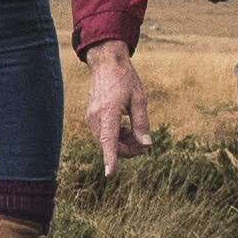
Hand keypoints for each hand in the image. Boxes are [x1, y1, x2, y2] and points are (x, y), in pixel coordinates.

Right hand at [82, 45, 150, 168]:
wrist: (106, 63)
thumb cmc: (125, 79)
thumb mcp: (139, 99)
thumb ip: (142, 123)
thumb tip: (146, 144)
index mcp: (108, 112)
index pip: (108, 141)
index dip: (110, 159)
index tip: (109, 173)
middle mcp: (96, 117)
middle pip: (109, 146)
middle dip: (127, 150)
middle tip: (144, 143)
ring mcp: (91, 118)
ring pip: (105, 142)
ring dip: (121, 143)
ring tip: (135, 132)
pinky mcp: (91, 117)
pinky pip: (102, 135)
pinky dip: (114, 137)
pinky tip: (125, 128)